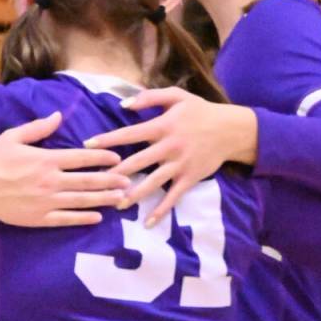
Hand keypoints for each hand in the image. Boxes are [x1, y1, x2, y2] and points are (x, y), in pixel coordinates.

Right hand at [0, 111, 129, 226]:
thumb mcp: (12, 137)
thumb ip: (37, 127)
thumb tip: (58, 116)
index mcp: (46, 160)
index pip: (81, 158)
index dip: (102, 158)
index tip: (117, 159)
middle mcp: (51, 181)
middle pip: (88, 181)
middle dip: (111, 181)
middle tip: (129, 181)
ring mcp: (47, 201)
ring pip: (82, 200)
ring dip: (104, 199)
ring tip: (121, 199)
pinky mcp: (40, 218)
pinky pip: (67, 219)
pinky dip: (84, 218)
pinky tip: (97, 217)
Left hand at [83, 88, 257, 225]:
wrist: (232, 129)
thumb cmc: (200, 111)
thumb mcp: (177, 96)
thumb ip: (149, 98)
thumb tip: (123, 104)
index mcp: (163, 126)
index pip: (130, 134)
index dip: (108, 139)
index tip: (87, 145)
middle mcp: (169, 147)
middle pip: (138, 161)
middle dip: (116, 172)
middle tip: (94, 181)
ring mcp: (180, 164)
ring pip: (153, 182)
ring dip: (134, 194)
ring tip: (115, 203)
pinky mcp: (190, 178)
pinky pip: (174, 197)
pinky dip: (162, 210)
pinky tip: (148, 223)